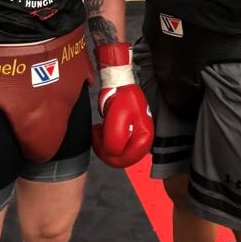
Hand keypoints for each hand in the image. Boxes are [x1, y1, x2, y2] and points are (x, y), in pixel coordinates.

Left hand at [91, 42, 153, 167]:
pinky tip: (101, 130)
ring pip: (117, 154)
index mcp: (144, 136)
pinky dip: (106, 141)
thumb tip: (112, 154)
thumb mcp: (117, 117)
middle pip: (122, 158)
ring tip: (98, 131)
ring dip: (104, 145)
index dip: (109, 155)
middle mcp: (143, 139)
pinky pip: (116, 145)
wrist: (118, 82)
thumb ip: (115, 139)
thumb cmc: (121, 95)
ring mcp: (136, 136)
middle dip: (105, 150)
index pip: (126, 159)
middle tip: (96, 137)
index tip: (99, 142)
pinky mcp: (129, 133)